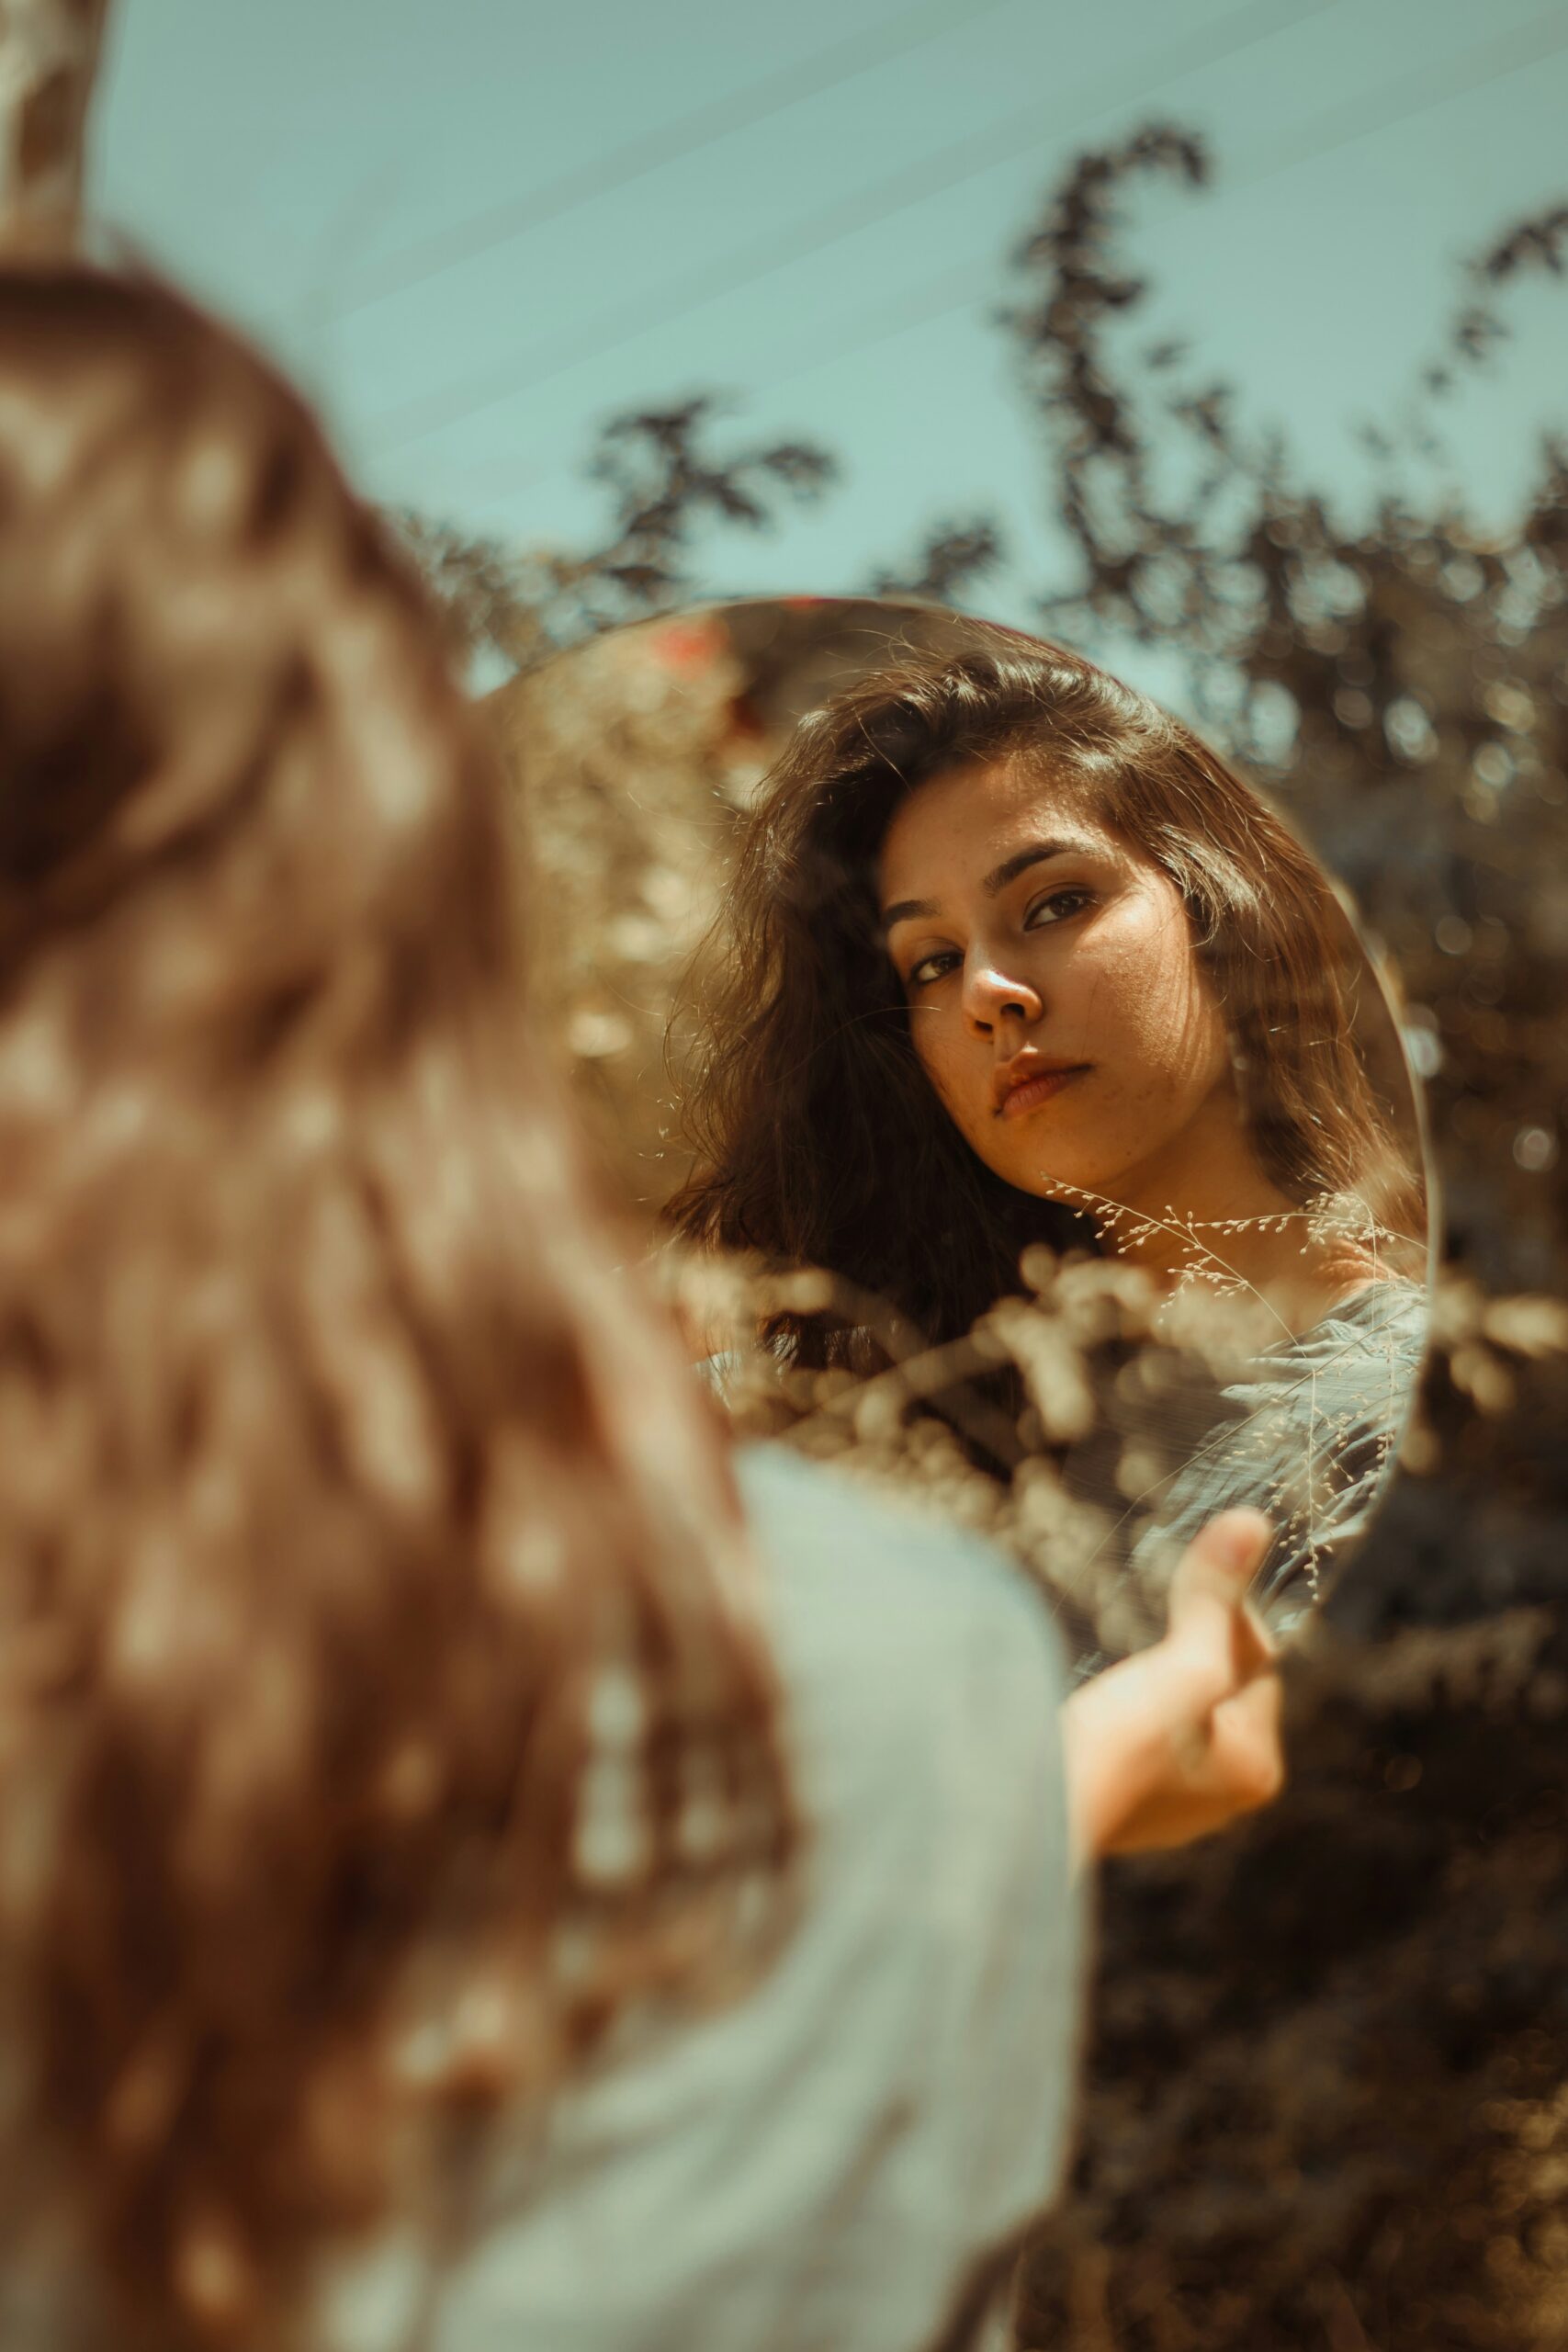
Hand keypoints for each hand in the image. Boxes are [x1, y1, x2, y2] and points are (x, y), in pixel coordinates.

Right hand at [1060, 1509, 1283, 1859]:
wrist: (1019, 1811)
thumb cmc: (1115, 1750)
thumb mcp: (1179, 1665)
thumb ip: (1213, 1599)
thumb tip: (1252, 1522)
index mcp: (1256, 1769)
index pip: (1259, 1663)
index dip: (1226, 1615)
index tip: (1193, 1579)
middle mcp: (1221, 1797)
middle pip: (1218, 1686)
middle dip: (1186, 1649)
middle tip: (1155, 1622)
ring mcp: (1168, 1804)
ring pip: (1176, 1710)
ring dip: (1154, 1678)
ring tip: (1125, 1662)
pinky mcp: (1121, 1802)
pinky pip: (1140, 1736)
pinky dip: (1125, 1709)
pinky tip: (1102, 1699)